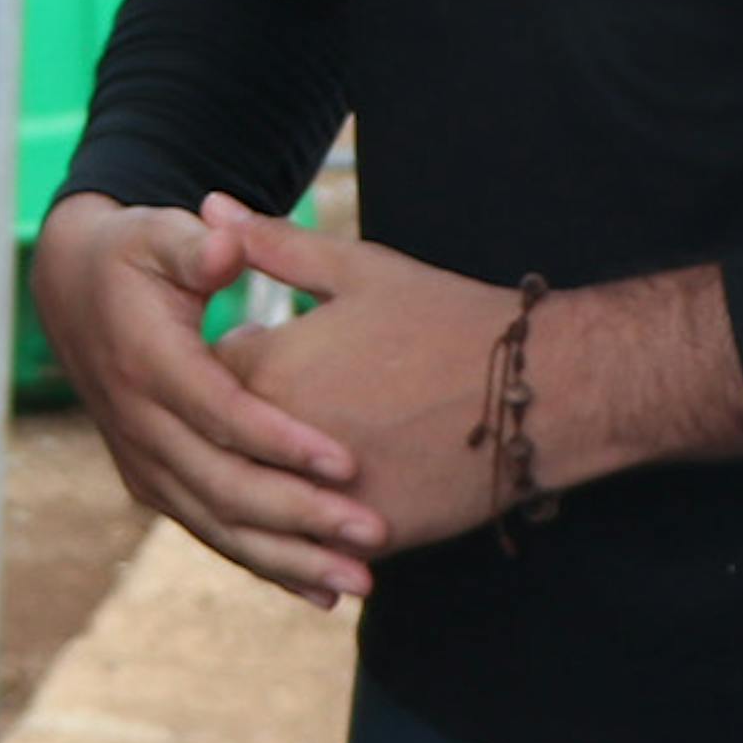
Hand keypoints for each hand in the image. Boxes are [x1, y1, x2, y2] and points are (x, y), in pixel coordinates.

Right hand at [35, 193, 376, 603]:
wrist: (72, 292)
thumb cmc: (135, 255)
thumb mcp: (161, 232)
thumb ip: (200, 243)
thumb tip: (228, 241)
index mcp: (148, 363)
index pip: (221, 415)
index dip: (283, 443)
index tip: (349, 464)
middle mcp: (139, 424)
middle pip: (223, 486)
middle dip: (301, 517)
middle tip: (374, 532)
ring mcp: (143, 461)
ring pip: (217, 526)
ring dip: (290, 559)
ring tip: (361, 580)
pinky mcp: (153, 482)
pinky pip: (211, 532)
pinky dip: (265, 564)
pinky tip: (321, 591)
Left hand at [198, 204, 529, 552]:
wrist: (540, 392)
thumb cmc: (448, 319)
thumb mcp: (357, 270)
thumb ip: (272, 243)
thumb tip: (209, 203)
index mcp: (269, 368)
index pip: (202, 372)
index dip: (225, 358)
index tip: (253, 346)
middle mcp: (280, 441)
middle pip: (221, 442)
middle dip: (234, 424)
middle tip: (278, 403)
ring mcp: (320, 498)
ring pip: (260, 500)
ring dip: (268, 478)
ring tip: (311, 448)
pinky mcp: (361, 538)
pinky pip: (310, 540)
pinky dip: (309, 523)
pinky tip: (331, 496)